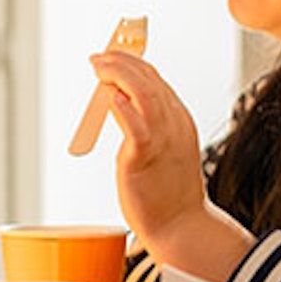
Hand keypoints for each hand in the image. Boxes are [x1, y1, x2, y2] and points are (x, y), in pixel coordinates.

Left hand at [91, 51, 251, 281]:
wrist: (182, 226)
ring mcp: (162, 140)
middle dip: (121, 61)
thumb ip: (147, 126)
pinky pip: (136, 126)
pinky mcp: (145, 158)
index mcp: (179, 121)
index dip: (132, 62)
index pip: (156, 79)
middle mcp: (174, 125)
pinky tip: (109, 96)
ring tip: (99, 66)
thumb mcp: (164, 149)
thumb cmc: (168, 192)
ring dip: (119, 74)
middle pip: (149, 79)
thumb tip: (118, 104)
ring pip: (144, 94)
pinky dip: (123, 107)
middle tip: (99, 56)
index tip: (111, 55)